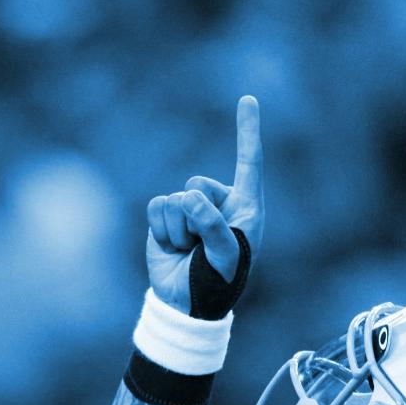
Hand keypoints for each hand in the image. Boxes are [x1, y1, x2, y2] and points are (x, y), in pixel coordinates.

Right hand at [146, 94, 263, 310]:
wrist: (187, 306)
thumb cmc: (217, 281)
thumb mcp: (226, 254)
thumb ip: (212, 224)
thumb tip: (186, 198)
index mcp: (245, 206)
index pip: (248, 161)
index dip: (247, 130)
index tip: (246, 98)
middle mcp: (218, 202)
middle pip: (198, 185)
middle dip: (196, 218)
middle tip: (201, 247)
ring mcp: (190, 210)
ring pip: (175, 200)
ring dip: (178, 232)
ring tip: (188, 252)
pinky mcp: (165, 219)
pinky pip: (157, 208)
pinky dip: (161, 231)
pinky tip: (172, 249)